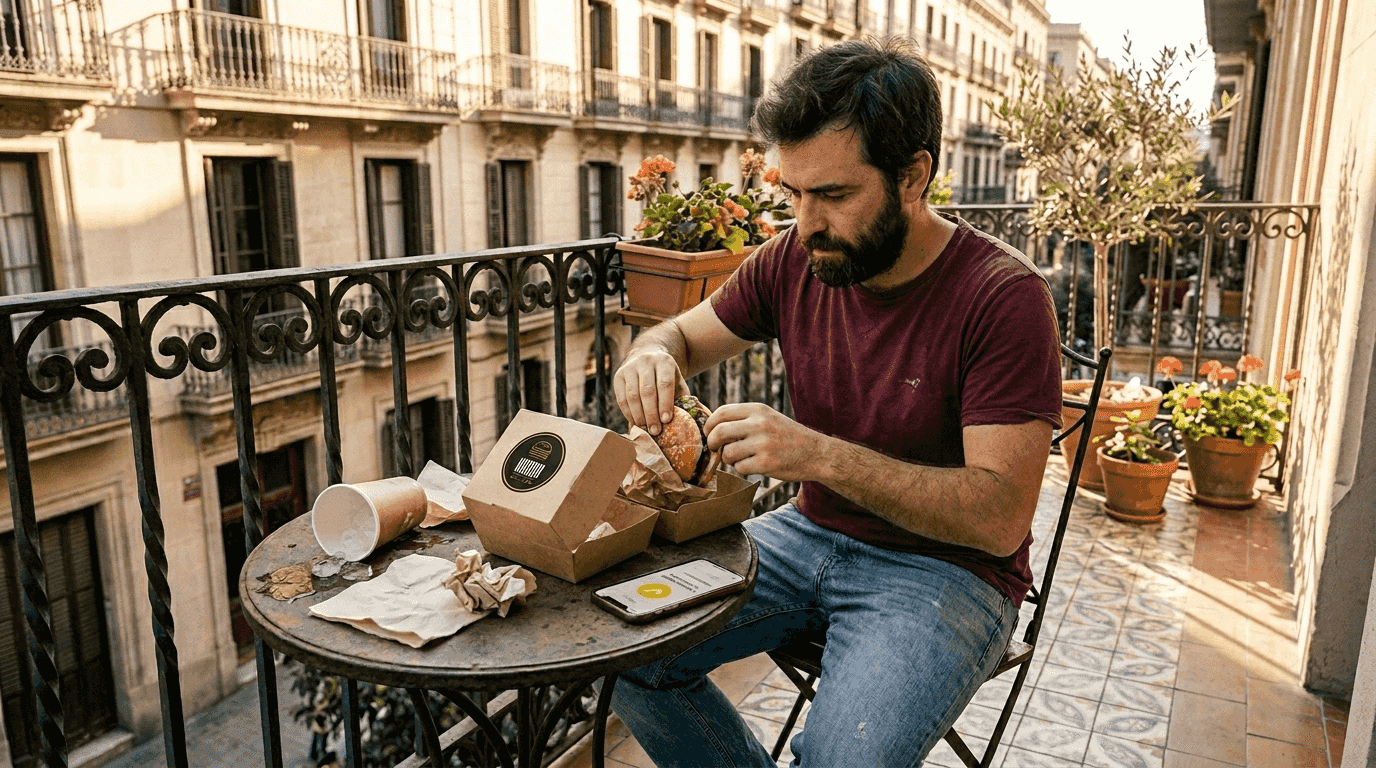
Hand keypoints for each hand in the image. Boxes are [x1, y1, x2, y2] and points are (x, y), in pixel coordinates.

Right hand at [613, 349, 688, 434]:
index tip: (666, 420)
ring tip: (645, 429)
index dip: (665, 403)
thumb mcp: (677, 383)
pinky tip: (635, 422)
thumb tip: (681, 420)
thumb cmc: (666, 378)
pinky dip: (628, 413)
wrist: (648, 359)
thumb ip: (681, 398)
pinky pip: (621, 398)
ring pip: (632, 395)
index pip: (665, 383)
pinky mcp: (618, 376)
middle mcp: (646, 361)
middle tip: (655, 431)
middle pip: (647, 391)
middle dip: (651, 414)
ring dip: (639, 416)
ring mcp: (630, 367)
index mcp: (664, 361)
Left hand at [703, 403, 827, 481]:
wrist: (816, 453)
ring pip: (728, 453)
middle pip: (719, 432)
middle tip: (716, 448)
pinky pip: (740, 468)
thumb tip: (712, 428)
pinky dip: (743, 469)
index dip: (710, 425)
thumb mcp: (768, 418)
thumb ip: (743, 419)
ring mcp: (763, 444)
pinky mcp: (766, 463)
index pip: (722, 412)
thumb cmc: (787, 436)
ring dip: (729, 459)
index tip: (709, 433)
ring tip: (743, 458)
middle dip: (712, 443)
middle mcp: (759, 424)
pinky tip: (755, 465)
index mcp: (758, 410)